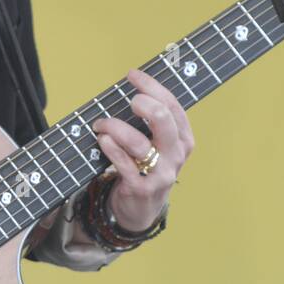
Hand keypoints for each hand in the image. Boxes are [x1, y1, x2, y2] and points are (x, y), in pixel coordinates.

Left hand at [91, 67, 194, 232]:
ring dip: (114, 127)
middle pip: (163, 120)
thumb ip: (151, 121)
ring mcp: (160, 173)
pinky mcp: (141, 188)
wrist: (141, 209)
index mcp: (183, 139)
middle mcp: (175, 155)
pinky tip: (102, 139)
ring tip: (101, 124)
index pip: (172, 106)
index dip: (152, 86)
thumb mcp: (158, 145)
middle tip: (127, 101)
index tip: (132, 75)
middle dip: (142, 103)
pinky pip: (124, 163)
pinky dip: (110, 148)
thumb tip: (132, 87)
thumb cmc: (146, 167)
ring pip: (138, 142)